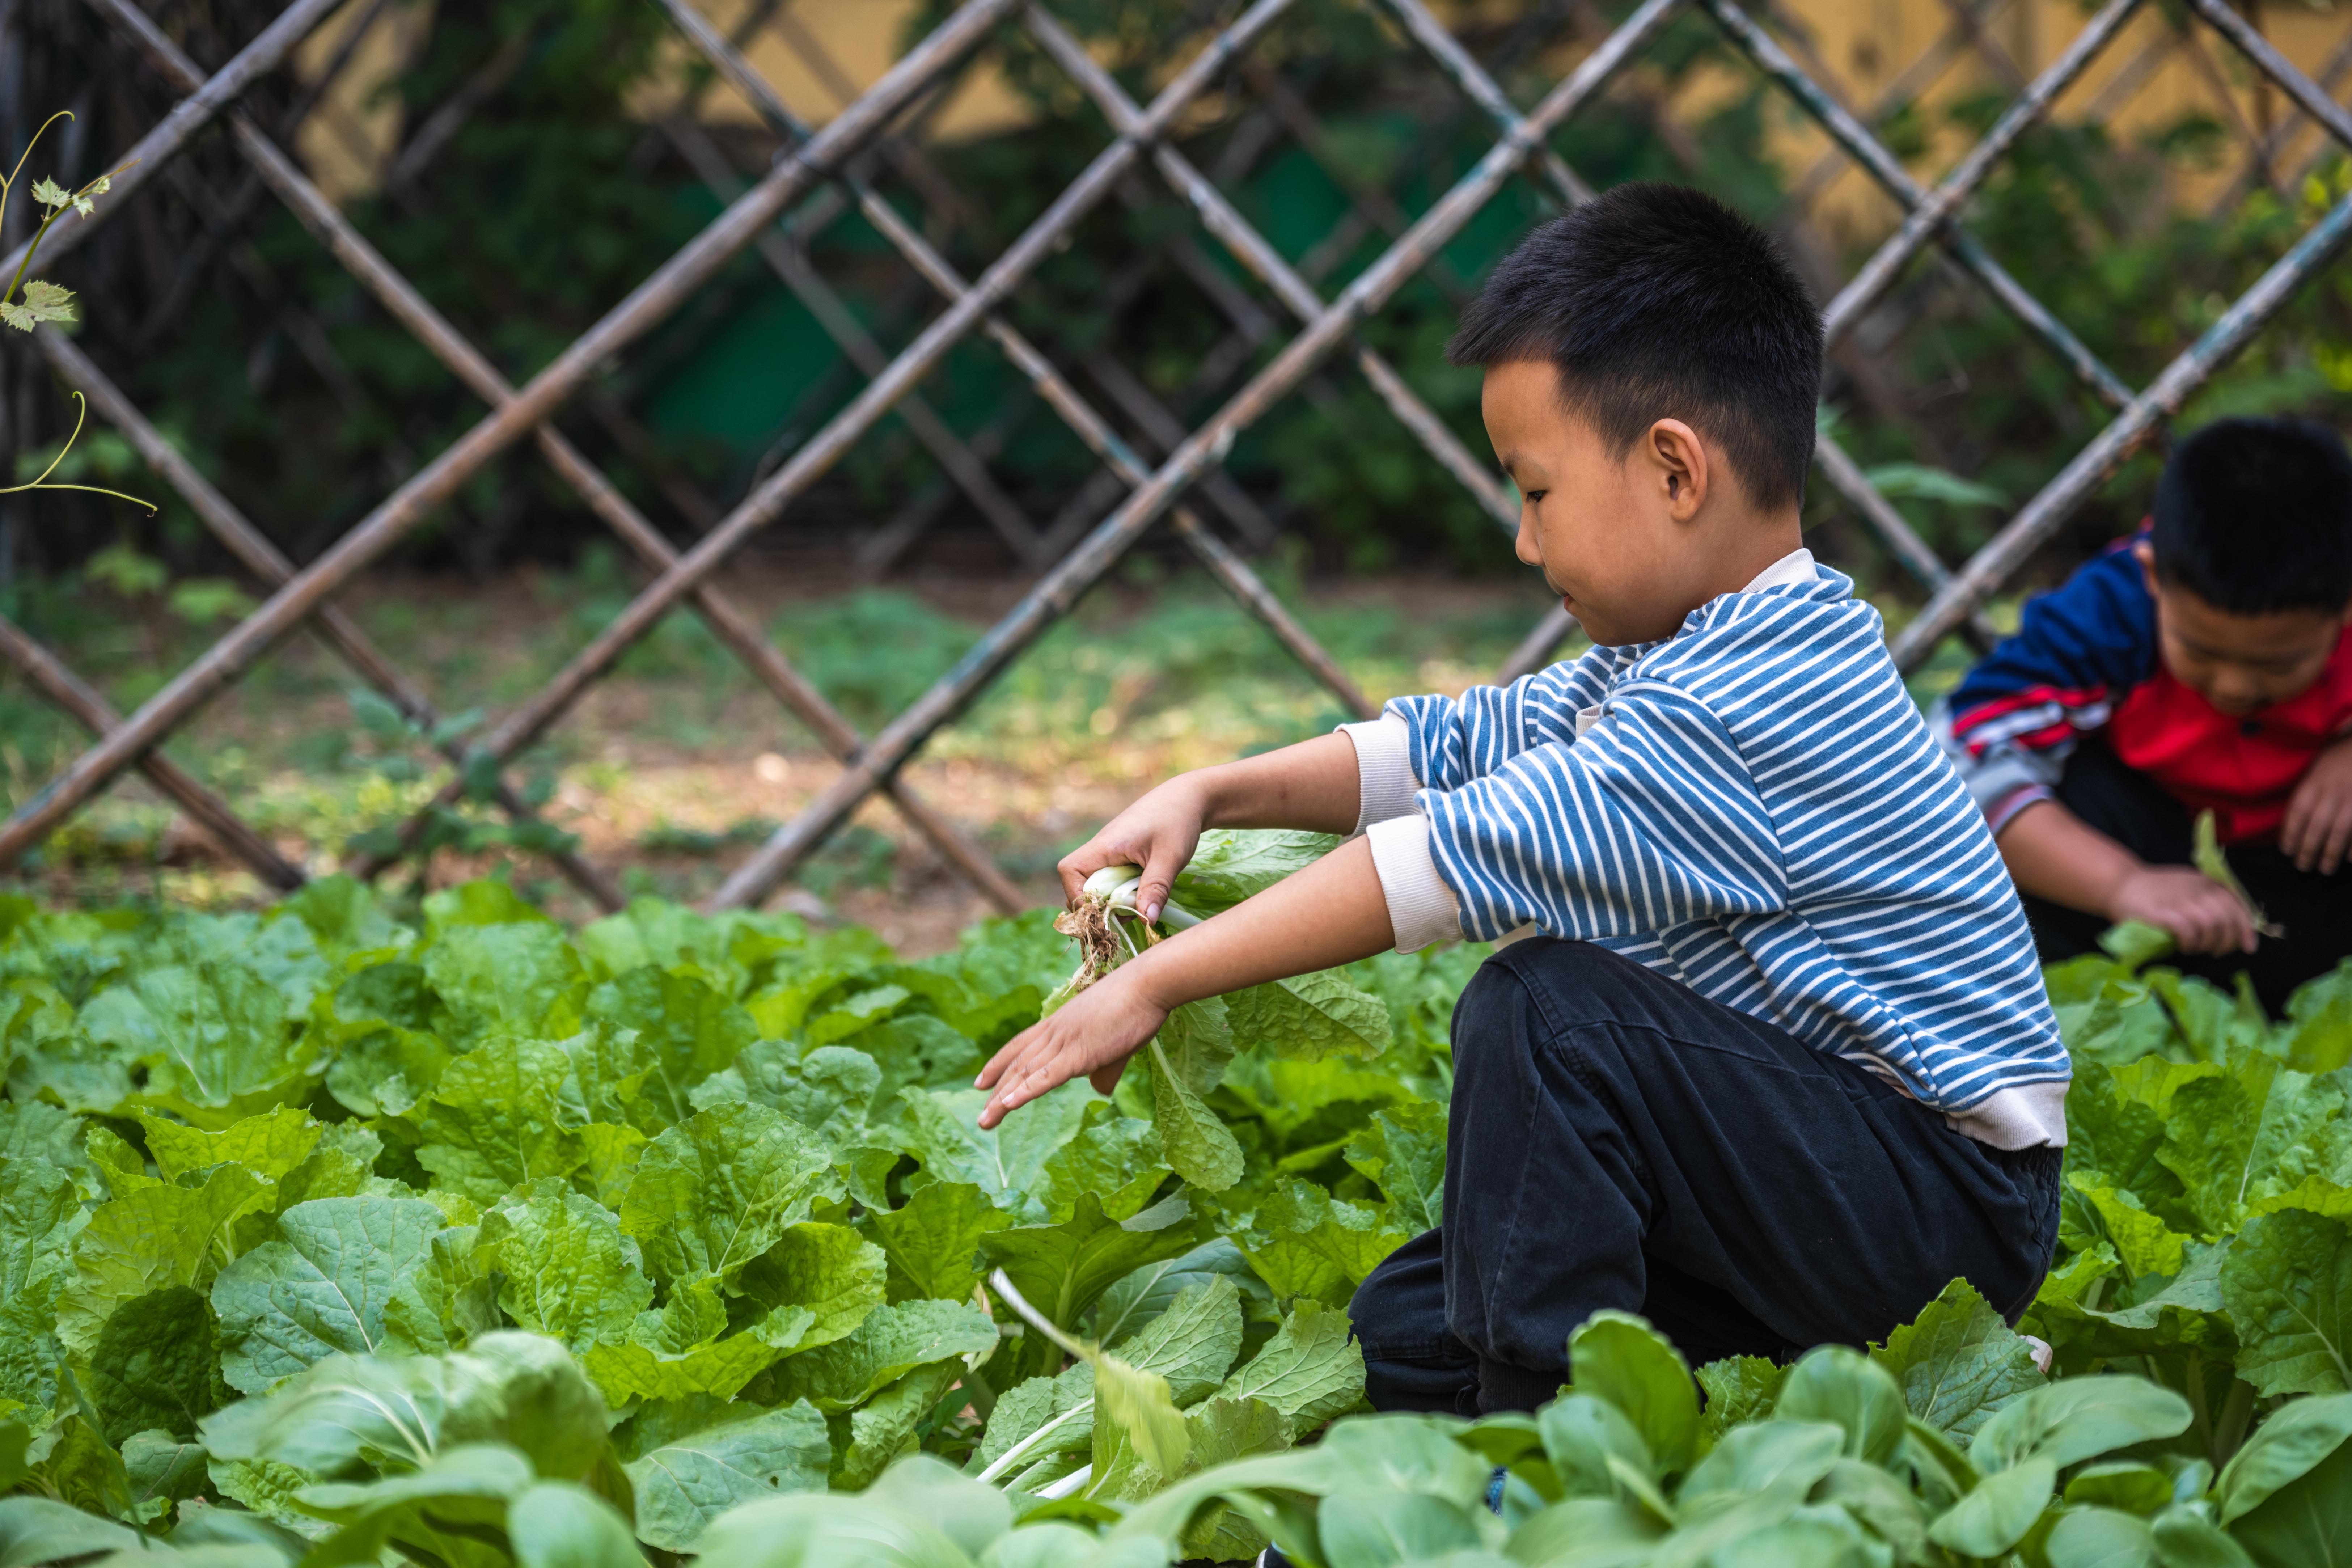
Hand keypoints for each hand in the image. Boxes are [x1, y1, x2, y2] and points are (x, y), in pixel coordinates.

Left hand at [975, 965, 1166, 1128]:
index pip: (1020, 1046)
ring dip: (1002, 1099)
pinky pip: (1047, 1076)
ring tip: (984, 1121)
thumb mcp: (1115, 1042)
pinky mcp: (1079, 1053)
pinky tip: (1008, 1104)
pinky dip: (1025, 1091)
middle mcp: (1055, 1032)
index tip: (980, 1081)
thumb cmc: (1136, 1008)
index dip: (999, 1064)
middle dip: (996, 1091)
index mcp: (1060, 1024)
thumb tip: (1099, 1088)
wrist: (1148, 985)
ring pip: (1025, 1074)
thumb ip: (1105, 1068)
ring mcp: (1065, 1042)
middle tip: (981, 1117)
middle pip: (1017, 1065)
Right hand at [1057, 777, 1208, 923]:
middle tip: (1126, 917)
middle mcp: (1101, 848)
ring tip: (1138, 907)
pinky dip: (1121, 893)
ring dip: (1111, 901)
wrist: (1189, 798)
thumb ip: (1156, 889)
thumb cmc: (1178, 821)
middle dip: (1097, 905)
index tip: (1104, 912)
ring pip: (1096, 884)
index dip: (1079, 896)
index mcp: (1106, 845)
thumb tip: (1147, 921)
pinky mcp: (1120, 856)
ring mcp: (1110, 852)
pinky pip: (1110, 880)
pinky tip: (1142, 896)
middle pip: (1078, 883)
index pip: (1070, 871)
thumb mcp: (1171, 857)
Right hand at [2107, 865, 2255, 955]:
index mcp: (2206, 883)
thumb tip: (2233, 929)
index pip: (2236, 905)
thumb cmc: (2156, 892)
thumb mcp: (2189, 889)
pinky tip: (2182, 946)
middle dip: (2226, 941)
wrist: (2119, 885)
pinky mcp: (2160, 912)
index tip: (2248, 948)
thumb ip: (2210, 902)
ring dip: (2206, 943)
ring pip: (2209, 924)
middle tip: (2216, 952)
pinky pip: (2187, 930)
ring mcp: (2178, 899)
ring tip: (2195, 949)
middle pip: (2225, 918)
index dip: (2245, 929)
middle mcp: (2196, 888)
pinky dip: (2189, 942)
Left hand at [2281, 734, 2351, 873]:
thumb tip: (2294, 815)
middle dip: (2308, 849)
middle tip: (2302, 866)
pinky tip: (2349, 859)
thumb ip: (2309, 786)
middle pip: (2316, 825)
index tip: (2286, 850)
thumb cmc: (2343, 753)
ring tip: (2324, 869)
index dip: (2290, 833)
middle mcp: (2333, 789)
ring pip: (2339, 831)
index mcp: (2316, 779)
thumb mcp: (2320, 761)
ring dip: (2330, 853)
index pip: (2297, 811)